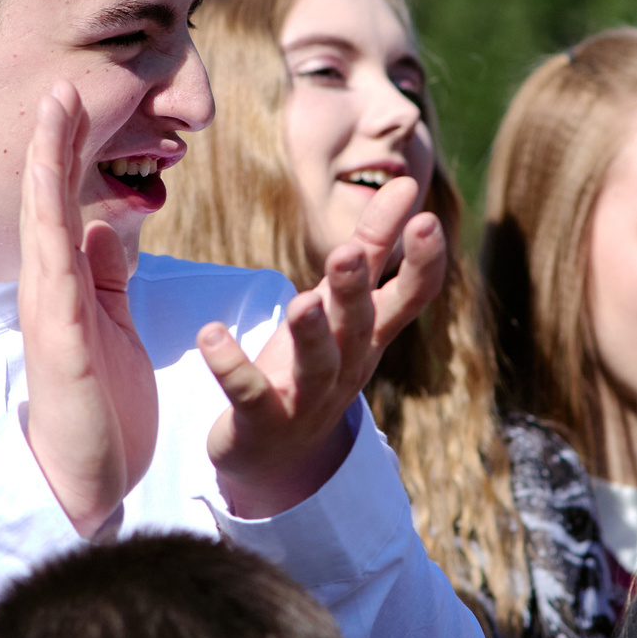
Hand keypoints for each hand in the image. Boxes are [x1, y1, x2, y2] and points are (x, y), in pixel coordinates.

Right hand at [20, 84, 157, 536]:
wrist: (83, 480)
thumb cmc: (98, 410)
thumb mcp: (111, 327)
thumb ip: (104, 277)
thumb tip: (100, 226)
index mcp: (67, 287)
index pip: (64, 206)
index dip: (65, 153)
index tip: (74, 99)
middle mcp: (49, 291)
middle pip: (46, 202)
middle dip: (53, 141)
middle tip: (61, 82)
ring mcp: (49, 313)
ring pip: (44, 224)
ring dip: (48, 166)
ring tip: (57, 109)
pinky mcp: (60, 341)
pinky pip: (55, 273)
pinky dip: (54, 227)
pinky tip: (56, 191)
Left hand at [200, 176, 443, 517]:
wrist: (275, 455)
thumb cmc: (315, 362)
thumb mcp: (344, 303)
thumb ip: (373, 244)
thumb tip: (408, 182)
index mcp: (370, 334)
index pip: (410, 297)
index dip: (423, 262)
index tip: (425, 218)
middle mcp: (347, 366)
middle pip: (360, 326)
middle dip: (355, 291)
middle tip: (346, 254)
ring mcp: (307, 397)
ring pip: (317, 365)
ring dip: (311, 334)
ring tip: (300, 304)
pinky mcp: (262, 420)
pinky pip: (249, 393)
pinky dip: (232, 365)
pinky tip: (211, 335)